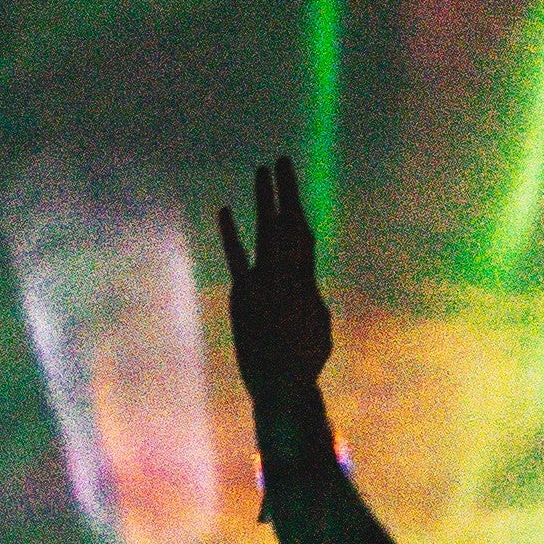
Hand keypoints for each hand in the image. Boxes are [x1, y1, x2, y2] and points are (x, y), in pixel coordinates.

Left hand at [217, 155, 334, 416]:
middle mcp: (290, 274)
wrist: (282, 383)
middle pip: (287, 221)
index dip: (296, 205)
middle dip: (284, 190)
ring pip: (267, 230)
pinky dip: (230, 232)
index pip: (302, 233)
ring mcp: (267, 282)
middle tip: (280, 160)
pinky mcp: (244, 294)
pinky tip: (224, 210)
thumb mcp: (319, 329)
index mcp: (308, 280)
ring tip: (262, 171)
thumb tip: (307, 290)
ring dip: (265, 199)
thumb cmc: (304, 362)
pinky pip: (237, 256)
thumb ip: (312, 303)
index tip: (290, 184)